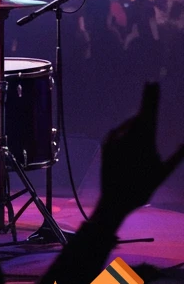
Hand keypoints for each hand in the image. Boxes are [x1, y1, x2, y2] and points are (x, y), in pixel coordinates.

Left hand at [96, 83, 183, 223]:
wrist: (116, 199)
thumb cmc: (144, 189)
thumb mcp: (163, 172)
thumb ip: (176, 156)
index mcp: (145, 140)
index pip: (149, 113)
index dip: (151, 98)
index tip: (153, 84)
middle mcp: (128, 135)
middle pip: (139, 113)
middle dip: (146, 99)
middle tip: (150, 84)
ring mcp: (114, 138)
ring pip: (129, 124)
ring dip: (137, 124)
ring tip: (143, 134)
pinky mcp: (105, 143)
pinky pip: (118, 132)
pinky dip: (126, 132)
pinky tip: (131, 139)